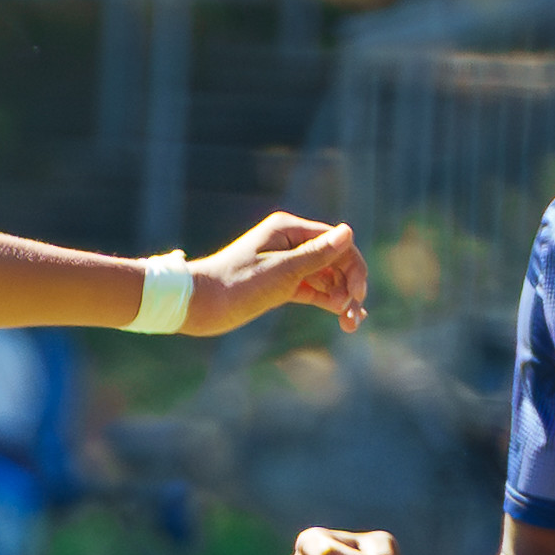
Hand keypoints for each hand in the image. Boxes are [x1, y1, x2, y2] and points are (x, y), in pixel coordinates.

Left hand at [186, 211, 368, 337]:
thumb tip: (348, 231)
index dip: (353, 267)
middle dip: (349, 286)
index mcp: (289, 230)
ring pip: (325, 278)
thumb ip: (317, 254)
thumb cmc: (236, 285)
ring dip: (341, 297)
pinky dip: (326, 301)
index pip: (336, 243)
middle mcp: (290, 243)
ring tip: (352, 324)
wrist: (197, 305)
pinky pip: (311, 290)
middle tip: (355, 316)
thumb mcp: (281, 271)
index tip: (357, 295)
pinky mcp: (279, 285)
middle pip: (334, 261)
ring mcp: (285, 265)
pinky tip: (341, 317)